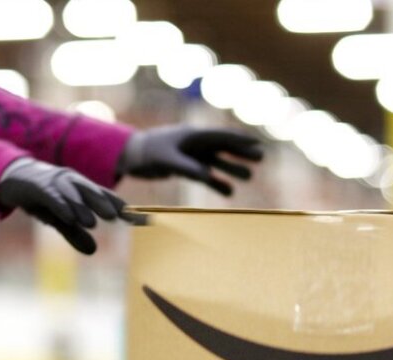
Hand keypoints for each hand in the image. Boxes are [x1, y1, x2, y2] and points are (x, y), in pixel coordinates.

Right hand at [0, 158, 144, 254]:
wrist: (13, 179)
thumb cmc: (42, 198)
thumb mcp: (59, 219)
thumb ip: (75, 233)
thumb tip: (93, 251)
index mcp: (82, 189)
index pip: (105, 197)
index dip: (121, 207)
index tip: (138, 218)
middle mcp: (72, 182)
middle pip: (91, 192)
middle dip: (103, 204)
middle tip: (116, 217)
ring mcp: (55, 182)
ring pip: (72, 194)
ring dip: (83, 207)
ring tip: (92, 223)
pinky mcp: (38, 187)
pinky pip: (51, 196)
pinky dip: (60, 205)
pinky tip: (68, 217)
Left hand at [119, 126, 263, 195]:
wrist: (131, 155)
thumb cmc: (147, 152)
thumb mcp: (166, 160)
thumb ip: (187, 167)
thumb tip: (207, 176)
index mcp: (192, 135)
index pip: (220, 136)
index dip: (239, 140)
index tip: (256, 143)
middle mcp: (195, 144)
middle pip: (223, 147)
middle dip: (242, 153)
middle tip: (261, 158)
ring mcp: (191, 155)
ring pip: (217, 161)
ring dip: (232, 169)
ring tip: (249, 177)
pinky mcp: (185, 166)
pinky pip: (205, 174)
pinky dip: (216, 182)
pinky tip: (229, 192)